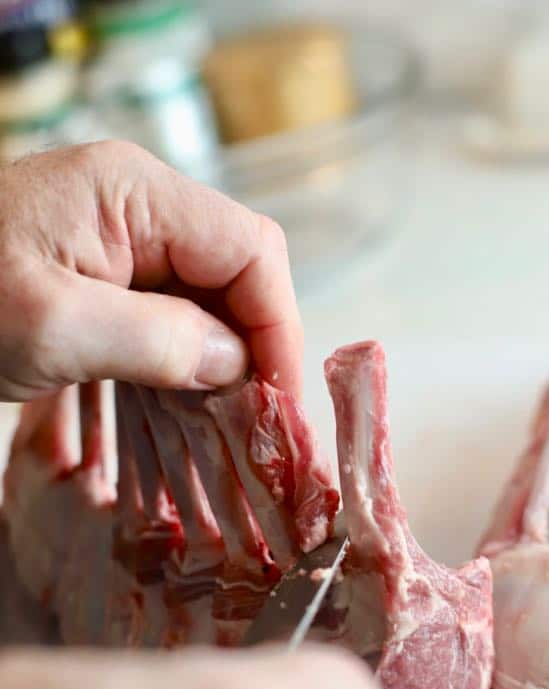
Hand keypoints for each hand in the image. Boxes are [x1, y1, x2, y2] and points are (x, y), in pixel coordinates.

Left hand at [0, 141, 302, 400]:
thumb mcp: (52, 327)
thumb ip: (158, 341)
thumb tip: (237, 365)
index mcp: (135, 194)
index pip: (250, 249)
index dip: (278, 324)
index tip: (277, 399)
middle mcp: (140, 206)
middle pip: (238, 270)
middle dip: (256, 343)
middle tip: (255, 417)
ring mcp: (123, 238)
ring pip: (211, 295)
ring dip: (225, 356)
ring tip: (227, 417)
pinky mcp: (107, 273)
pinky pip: (173, 311)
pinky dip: (189, 357)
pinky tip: (187, 398)